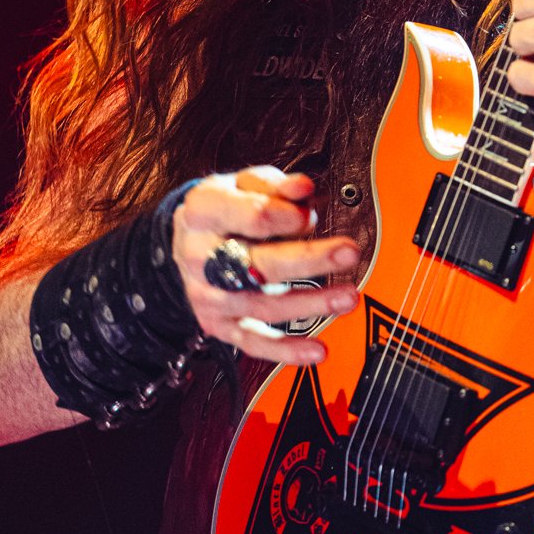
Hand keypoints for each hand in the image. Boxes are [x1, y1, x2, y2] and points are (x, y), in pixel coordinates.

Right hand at [172, 166, 360, 364]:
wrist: (184, 242)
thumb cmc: (224, 209)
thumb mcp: (242, 183)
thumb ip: (276, 186)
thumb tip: (304, 189)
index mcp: (204, 212)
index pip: (252, 216)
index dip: (288, 216)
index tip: (308, 215)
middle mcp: (200, 256)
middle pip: (259, 263)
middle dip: (309, 259)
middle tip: (349, 252)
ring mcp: (209, 294)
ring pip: (262, 304)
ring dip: (310, 303)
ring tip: (348, 297)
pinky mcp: (218, 324)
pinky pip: (253, 341)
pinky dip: (286, 350)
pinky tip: (317, 349)